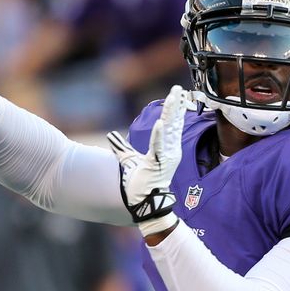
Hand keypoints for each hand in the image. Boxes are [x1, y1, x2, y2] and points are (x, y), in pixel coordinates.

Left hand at [107, 85, 186, 235]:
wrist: (142, 201)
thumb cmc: (140, 182)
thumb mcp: (128, 159)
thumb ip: (121, 146)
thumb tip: (111, 136)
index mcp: (166, 148)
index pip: (173, 124)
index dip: (175, 109)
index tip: (178, 95)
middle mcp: (170, 150)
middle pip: (174, 123)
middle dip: (176, 105)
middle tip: (178, 89)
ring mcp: (166, 156)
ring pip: (170, 130)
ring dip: (171, 113)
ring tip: (173, 98)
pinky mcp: (157, 163)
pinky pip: (158, 147)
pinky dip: (159, 135)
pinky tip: (160, 123)